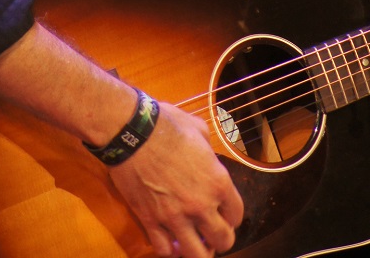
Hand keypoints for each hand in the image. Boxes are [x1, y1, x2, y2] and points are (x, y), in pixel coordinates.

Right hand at [108, 101, 242, 257]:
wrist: (132, 131)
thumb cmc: (165, 124)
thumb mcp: (197, 128)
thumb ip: (208, 148)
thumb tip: (207, 154)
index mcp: (217, 182)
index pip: (237, 214)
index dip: (231, 215)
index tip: (224, 212)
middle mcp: (201, 205)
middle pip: (223, 241)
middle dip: (220, 238)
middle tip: (211, 231)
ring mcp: (175, 216)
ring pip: (196, 255)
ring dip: (199, 251)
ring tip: (194, 243)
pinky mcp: (151, 220)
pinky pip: (164, 250)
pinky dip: (169, 251)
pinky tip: (170, 243)